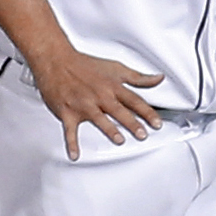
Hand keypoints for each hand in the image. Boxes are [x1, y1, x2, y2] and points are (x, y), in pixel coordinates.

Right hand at [28, 47, 164, 159]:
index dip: (147, 112)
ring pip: (98, 118)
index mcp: (112, 86)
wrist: (56, 60)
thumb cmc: (85, 65)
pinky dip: (71, 143)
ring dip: (109, 129)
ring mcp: (83, 105)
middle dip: (132, 122)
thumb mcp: (116, 67)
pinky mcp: (67, 112)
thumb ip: (138, 77)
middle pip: (119, 110)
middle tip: (142, 134)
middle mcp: (100, 96)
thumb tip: (159, 78)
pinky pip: (70, 130)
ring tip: (119, 140)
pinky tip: (75, 155)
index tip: (157, 123)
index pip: (134, 100)